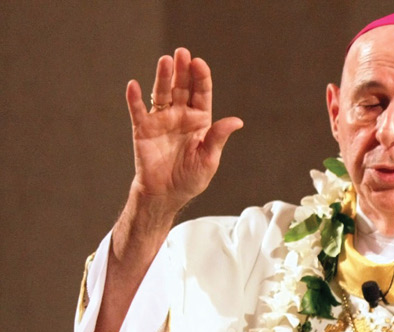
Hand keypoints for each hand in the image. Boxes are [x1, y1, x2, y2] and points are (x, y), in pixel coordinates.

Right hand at [124, 48, 242, 214]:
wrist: (166, 194)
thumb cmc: (191, 178)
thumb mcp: (209, 158)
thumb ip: (218, 137)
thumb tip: (237, 121)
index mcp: (199, 121)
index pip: (201, 94)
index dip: (200, 78)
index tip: (199, 63)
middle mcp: (180, 115)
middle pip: (181, 87)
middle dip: (182, 70)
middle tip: (182, 52)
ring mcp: (161, 120)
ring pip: (161, 93)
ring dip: (162, 77)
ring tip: (165, 61)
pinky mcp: (143, 129)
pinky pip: (138, 111)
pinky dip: (135, 99)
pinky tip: (134, 86)